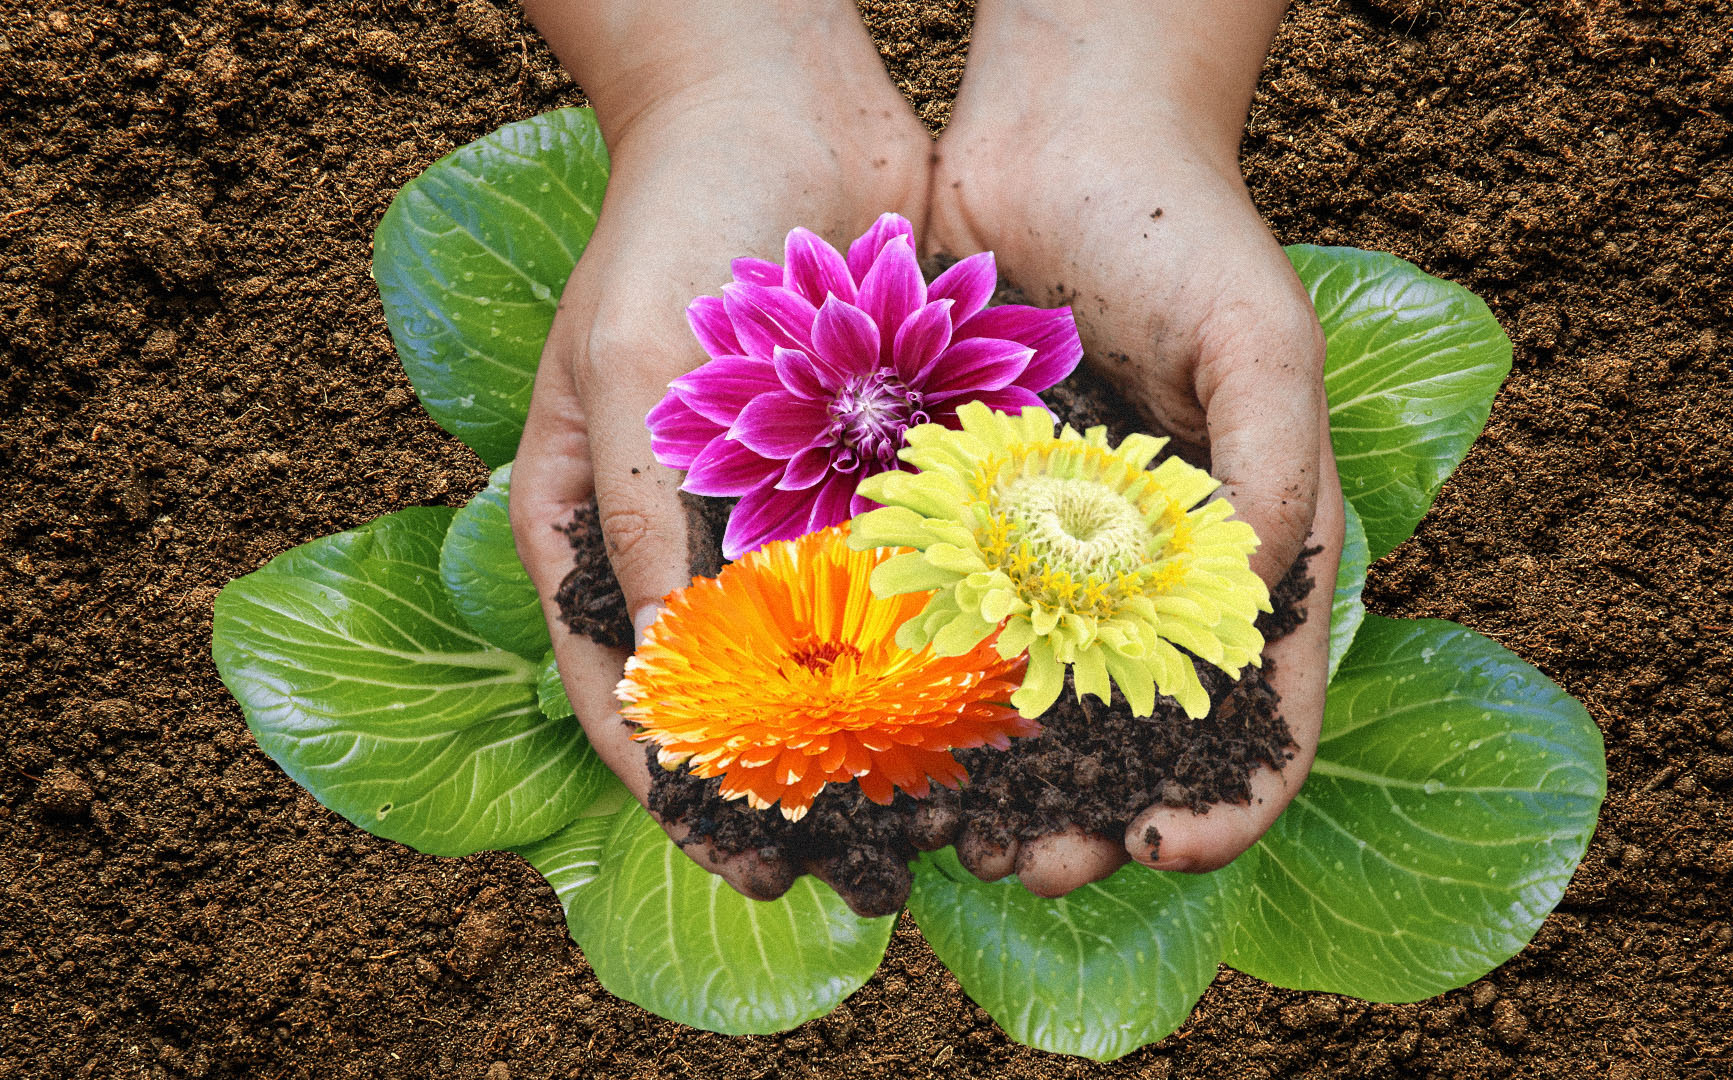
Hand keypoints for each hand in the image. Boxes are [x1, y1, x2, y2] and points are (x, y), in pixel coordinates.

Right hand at [509, 0, 930, 909]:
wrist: (783, 110)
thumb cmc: (672, 233)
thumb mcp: (629, 381)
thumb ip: (642, 535)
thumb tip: (666, 699)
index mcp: (598, 536)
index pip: (632, 701)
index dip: (689, 799)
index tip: (754, 871)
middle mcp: (697, 541)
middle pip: (743, 700)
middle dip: (804, 789)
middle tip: (871, 869)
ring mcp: (789, 511)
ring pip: (837, 656)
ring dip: (885, 734)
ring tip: (949, 810)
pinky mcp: (875, 475)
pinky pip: (910, 578)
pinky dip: (948, 637)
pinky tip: (1003, 693)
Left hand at [928, 0, 1337, 895]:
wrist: (1053, 139)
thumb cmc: (1180, 228)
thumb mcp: (1258, 338)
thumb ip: (1270, 467)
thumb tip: (1260, 596)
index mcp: (1239, 555)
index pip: (1258, 711)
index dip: (1228, 799)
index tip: (1171, 845)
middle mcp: (1141, 575)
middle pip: (1128, 738)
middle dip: (1089, 818)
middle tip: (1035, 865)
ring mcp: (1045, 554)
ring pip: (1023, 705)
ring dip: (993, 784)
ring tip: (948, 832)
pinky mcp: (958, 517)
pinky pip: (937, 621)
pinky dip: (915, 688)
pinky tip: (876, 734)